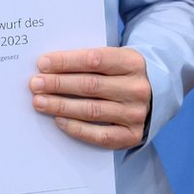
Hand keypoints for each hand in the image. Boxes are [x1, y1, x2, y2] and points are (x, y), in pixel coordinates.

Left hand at [30, 47, 150, 149]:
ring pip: (91, 110)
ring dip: (61, 105)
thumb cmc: (126, 73)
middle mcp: (137, 88)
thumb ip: (92, 61)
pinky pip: (99, 135)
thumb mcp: (118, 58)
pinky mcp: (132, 135)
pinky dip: (76, 128)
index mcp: (134, 62)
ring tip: (39, 101)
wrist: (158, 94)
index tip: (43, 63)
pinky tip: (58, 120)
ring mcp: (136, 114)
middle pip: (90, 86)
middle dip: (58, 84)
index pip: (95, 60)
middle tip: (35, 83)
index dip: (66, 61)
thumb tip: (51, 67)